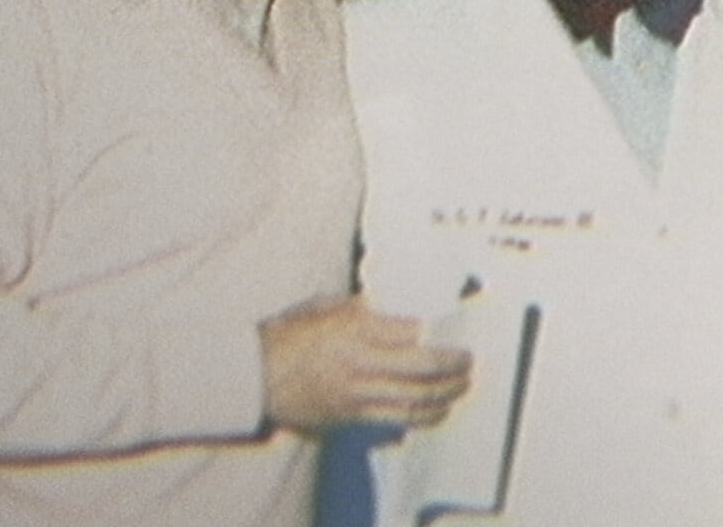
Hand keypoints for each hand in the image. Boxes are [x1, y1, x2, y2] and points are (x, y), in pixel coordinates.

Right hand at [259, 294, 470, 430]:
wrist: (254, 376)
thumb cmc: (287, 334)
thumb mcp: (323, 306)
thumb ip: (360, 306)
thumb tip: (392, 302)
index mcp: (355, 329)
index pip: (411, 331)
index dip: (439, 332)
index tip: (456, 328)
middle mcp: (362, 362)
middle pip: (422, 367)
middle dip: (452, 365)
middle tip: (468, 360)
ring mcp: (358, 393)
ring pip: (415, 399)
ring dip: (445, 394)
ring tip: (462, 386)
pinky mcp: (352, 416)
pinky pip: (397, 419)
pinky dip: (423, 416)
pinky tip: (438, 410)